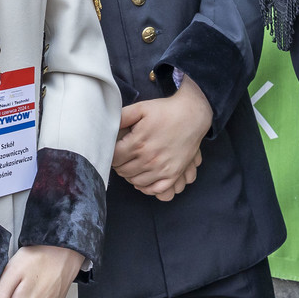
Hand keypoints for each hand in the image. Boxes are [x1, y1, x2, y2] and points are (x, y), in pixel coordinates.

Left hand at [112, 77, 212, 199]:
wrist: (192, 116)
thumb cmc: (165, 111)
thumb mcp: (141, 108)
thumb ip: (121, 117)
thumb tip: (106, 125)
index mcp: (138, 143)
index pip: (114, 159)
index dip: (110, 154)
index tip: (114, 150)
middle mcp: (149, 158)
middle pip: (123, 171)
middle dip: (119, 164)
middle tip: (122, 157)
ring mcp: (162, 168)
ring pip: (136, 181)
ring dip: (130, 175)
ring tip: (131, 165)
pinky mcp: (173, 174)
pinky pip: (155, 189)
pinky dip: (146, 187)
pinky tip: (143, 178)